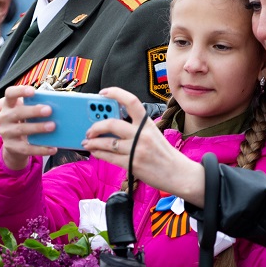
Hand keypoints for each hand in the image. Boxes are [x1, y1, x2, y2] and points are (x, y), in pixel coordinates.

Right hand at [0, 85, 58, 170]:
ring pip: (22, 129)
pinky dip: (41, 149)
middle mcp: (5, 118)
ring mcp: (6, 133)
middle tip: (49, 110)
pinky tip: (52, 148)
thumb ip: (36, 108)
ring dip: (38, 127)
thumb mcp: (26, 113)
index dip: (20, 91)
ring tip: (52, 126)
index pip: (9, 94)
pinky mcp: (11, 147)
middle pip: (18, 112)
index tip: (33, 91)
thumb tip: (56, 108)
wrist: (14, 145)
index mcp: (9, 105)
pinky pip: (27, 148)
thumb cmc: (25, 123)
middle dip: (34, 111)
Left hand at [82, 87, 205, 205]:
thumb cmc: (164, 154)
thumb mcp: (153, 135)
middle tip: (89, 130)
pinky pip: (109, 157)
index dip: (115, 94)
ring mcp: (136, 150)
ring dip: (93, 143)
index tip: (102, 93)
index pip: (131, 101)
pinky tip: (95, 152)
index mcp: (147, 123)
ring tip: (87, 143)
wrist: (179, 173)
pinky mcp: (132, 164)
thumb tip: (111, 126)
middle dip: (95, 127)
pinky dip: (99, 154)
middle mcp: (141, 134)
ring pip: (107, 143)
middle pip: (111, 124)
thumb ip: (135, 129)